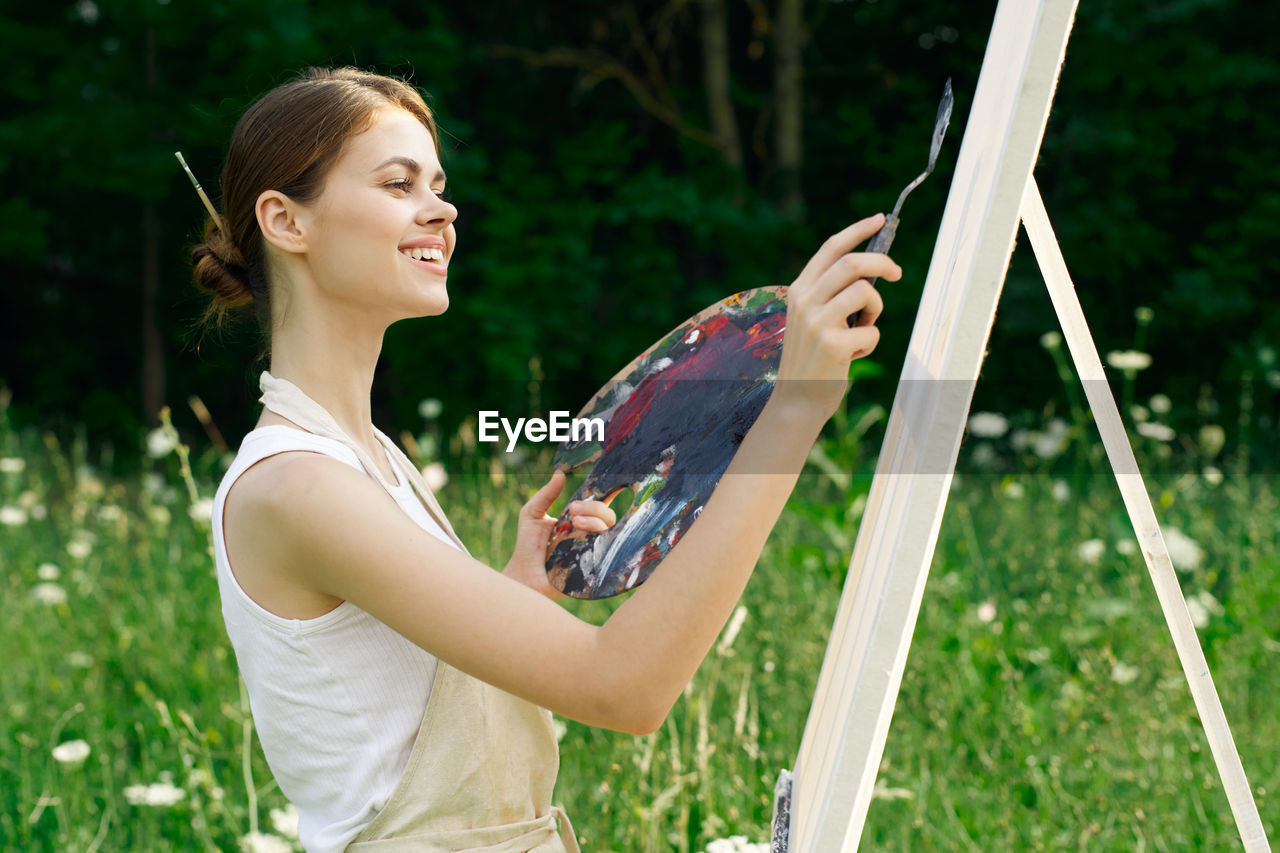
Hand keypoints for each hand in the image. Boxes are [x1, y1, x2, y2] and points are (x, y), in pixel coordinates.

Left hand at [502, 470, 616, 600]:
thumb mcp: (532, 513)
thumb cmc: (527, 545)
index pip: (599, 504)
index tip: (602, 484)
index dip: (608, 493)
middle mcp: (589, 533)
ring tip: (575, 523)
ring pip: (608, 533)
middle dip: (593, 509)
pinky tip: (587, 541)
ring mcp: (593, 550)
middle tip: (572, 510)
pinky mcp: (593, 567)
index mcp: (579, 518)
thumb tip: (560, 473)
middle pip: (608, 516)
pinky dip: (601, 545)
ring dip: (594, 523)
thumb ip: (546, 494)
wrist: (522, 575)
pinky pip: (607, 555)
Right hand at [773, 213, 901, 419]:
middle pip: (852, 263)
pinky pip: (872, 331)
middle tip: (897, 273)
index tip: (881, 220)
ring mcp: (817, 323)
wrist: (797, 399)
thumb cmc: (814, 356)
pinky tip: (853, 356)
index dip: (858, 230)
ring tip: (863, 329)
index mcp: (799, 290)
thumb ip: (832, 292)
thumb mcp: (813, 317)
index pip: (830, 248)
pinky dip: (870, 343)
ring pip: (865, 293)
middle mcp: (804, 302)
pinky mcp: (832, 345)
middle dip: (882, 263)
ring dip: (875, 310)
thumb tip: (874, 267)